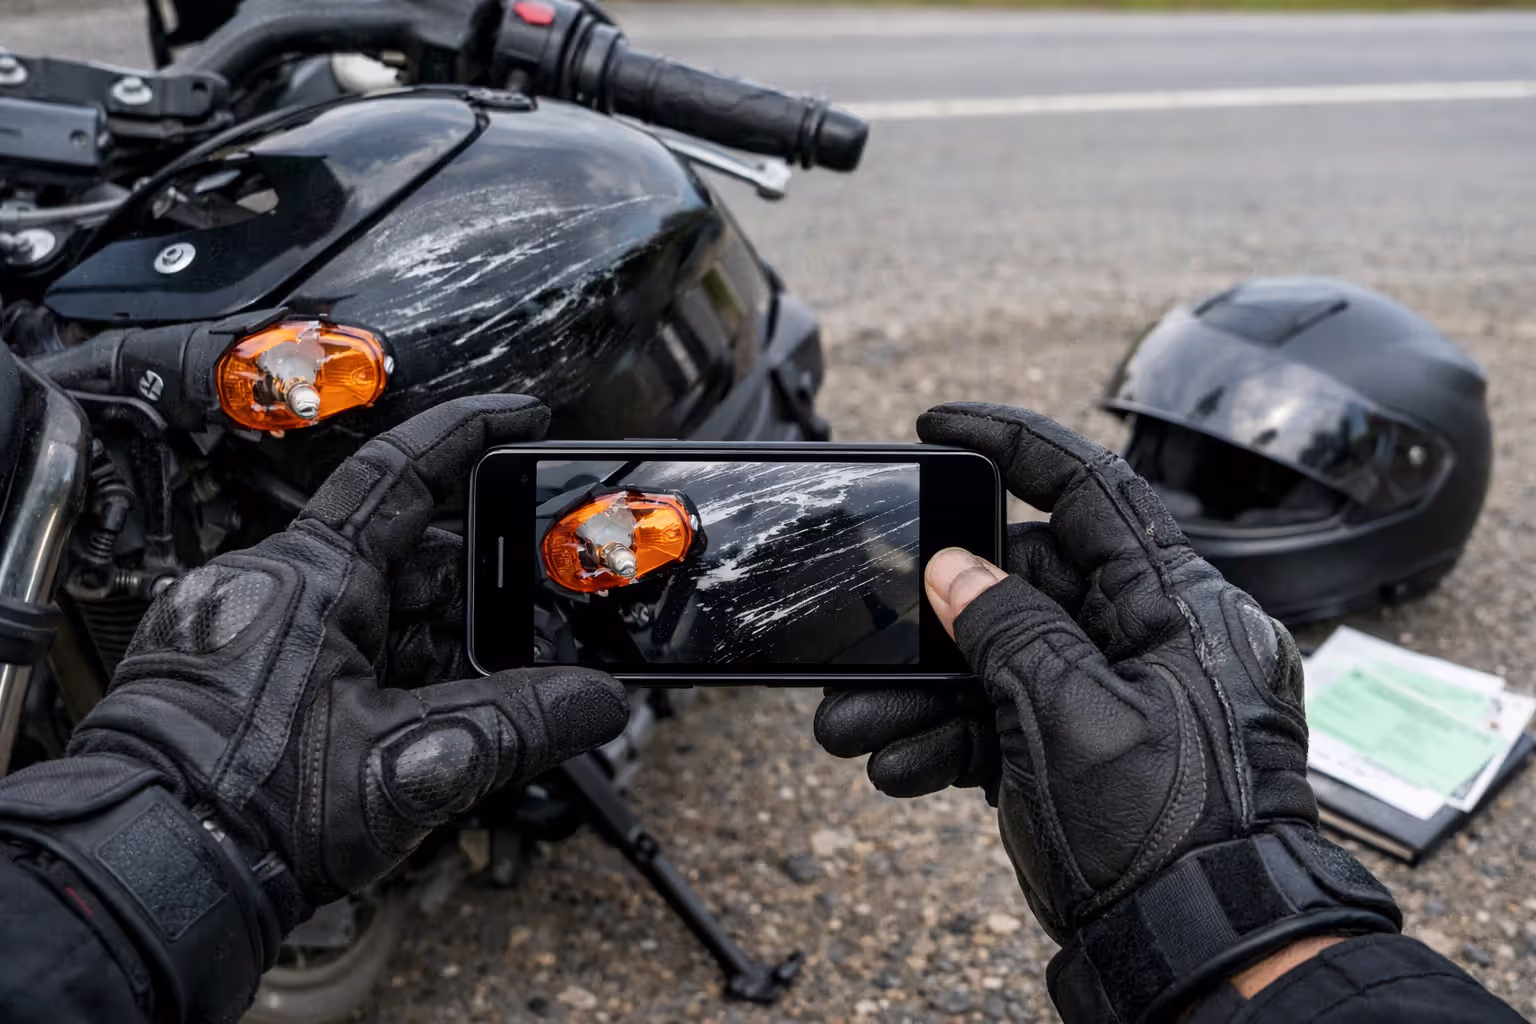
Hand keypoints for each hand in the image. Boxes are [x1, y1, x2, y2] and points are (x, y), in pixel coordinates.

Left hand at [68, 396, 629, 908]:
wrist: (154, 884)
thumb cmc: (249, 810)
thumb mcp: (412, 761)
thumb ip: (517, 724)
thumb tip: (597, 700)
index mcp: (310, 579)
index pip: (399, 473)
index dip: (469, 435)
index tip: (522, 417)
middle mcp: (280, 593)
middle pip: (404, 557)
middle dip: (475, 582)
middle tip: (538, 601)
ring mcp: (262, 638)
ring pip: (378, 613)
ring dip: (440, 642)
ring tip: (496, 681)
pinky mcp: (250, 686)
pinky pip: (343, 654)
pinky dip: (397, 673)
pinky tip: (436, 714)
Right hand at [817, 403, 1398, 1022]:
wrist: (1201, 960)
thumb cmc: (1172, 841)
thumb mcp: (1072, 718)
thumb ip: (1007, 630)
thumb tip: (954, 570)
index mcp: (1178, 608)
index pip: (1093, 492)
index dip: (1014, 446)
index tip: (942, 427)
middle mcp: (1150, 642)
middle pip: (1026, 585)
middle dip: (935, 612)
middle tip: (866, 624)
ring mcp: (1116, 701)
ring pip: (1002, 661)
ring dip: (925, 689)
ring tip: (854, 720)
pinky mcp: (1087, 755)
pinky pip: (1007, 723)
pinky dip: (951, 740)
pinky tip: (899, 763)